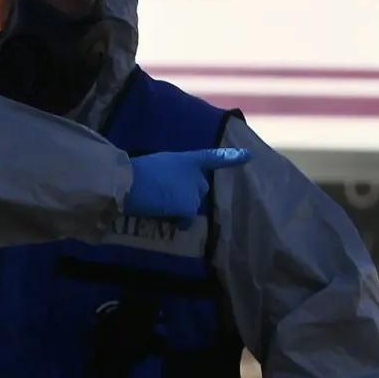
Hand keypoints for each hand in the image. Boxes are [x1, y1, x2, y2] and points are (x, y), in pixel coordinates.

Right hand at [125, 147, 252, 223]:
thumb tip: (172, 189)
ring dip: (179, 209)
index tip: (248, 156)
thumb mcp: (160, 164)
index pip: (213, 157)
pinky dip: (176, 221)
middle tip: (164, 196)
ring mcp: (195, 191)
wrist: (129, 182)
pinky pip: (185, 220)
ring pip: (191, 207)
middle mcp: (197, 175)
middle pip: (200, 190)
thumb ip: (173, 172)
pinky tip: (162, 215)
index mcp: (187, 159)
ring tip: (158, 204)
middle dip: (186, 196)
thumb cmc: (137, 171)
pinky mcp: (189, 207)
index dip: (231, 157)